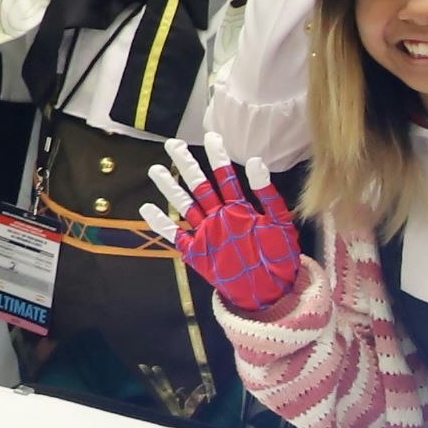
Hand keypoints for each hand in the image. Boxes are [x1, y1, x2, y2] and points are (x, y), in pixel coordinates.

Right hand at [139, 136, 303, 315]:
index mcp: (239, 209)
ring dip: (171, 189)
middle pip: (200, 186)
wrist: (270, 292)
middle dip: (186, 166)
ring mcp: (206, 234)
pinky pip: (175, 236)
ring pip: (184, 206)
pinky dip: (161, 224)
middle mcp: (219, 217)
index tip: (211, 136)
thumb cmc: (279, 258)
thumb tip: (256, 161)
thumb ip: (267, 195)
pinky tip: (148, 209)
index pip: (226, 177)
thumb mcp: (279, 224)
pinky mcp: (196, 253)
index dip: (218, 157)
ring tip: (156, 170)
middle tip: (173, 144)